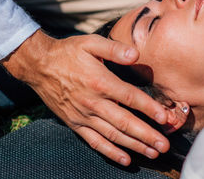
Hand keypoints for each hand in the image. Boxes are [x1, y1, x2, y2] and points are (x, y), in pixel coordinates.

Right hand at [1, 30, 168, 165]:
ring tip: (152, 153)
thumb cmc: (68, 52)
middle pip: (124, 122)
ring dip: (134, 146)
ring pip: (113, 135)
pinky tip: (125, 160)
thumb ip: (114, 49)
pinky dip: (110, 152)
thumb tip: (135, 54)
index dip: (148, 108)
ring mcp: (83, 115)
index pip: (130, 97)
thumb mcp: (91, 43)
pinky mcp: (75, 124)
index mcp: (100, 82)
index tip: (164, 118)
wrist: (38, 65)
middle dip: (147, 135)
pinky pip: (94, 142)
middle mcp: (93, 102)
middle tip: (164, 145)